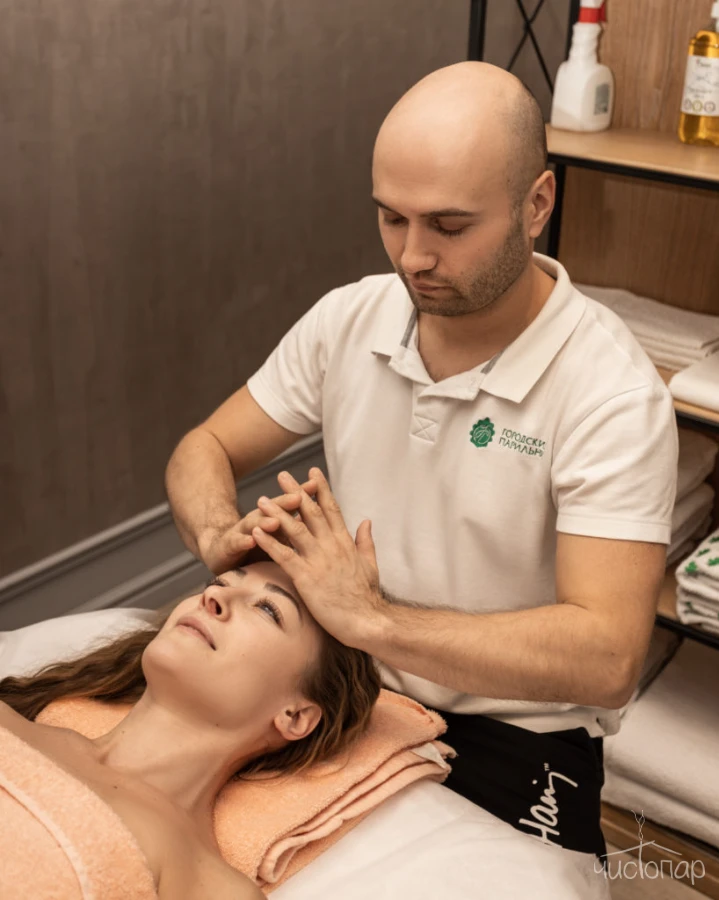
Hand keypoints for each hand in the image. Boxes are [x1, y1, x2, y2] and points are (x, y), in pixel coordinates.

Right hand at [198, 475, 317, 573]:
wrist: (220, 552)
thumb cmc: (258, 545)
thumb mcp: (280, 535)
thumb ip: (299, 524)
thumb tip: (326, 513)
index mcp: (274, 518)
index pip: (289, 505)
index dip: (302, 494)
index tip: (316, 484)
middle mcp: (258, 521)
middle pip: (272, 510)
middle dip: (284, 502)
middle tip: (297, 497)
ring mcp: (241, 532)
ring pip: (254, 524)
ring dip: (264, 522)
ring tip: (274, 521)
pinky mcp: (227, 547)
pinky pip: (236, 544)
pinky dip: (243, 541)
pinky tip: (250, 539)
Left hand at [250, 467, 387, 647]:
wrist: (367, 620)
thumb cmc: (367, 597)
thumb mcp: (370, 564)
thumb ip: (365, 541)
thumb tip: (365, 521)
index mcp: (344, 543)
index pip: (331, 509)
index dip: (321, 489)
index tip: (312, 472)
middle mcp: (331, 546)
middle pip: (311, 513)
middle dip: (296, 492)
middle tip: (282, 475)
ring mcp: (318, 561)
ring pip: (295, 530)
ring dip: (277, 513)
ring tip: (262, 499)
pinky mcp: (306, 578)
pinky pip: (284, 556)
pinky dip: (269, 542)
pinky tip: (256, 532)